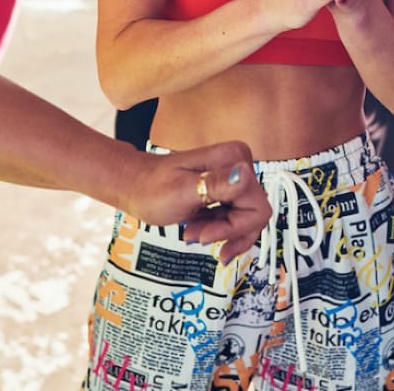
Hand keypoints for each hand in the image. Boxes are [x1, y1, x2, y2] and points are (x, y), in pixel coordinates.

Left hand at [123, 141, 269, 263]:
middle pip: (254, 215)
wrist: (136, 186)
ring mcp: (233, 178)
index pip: (257, 207)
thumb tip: (245, 173)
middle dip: (225, 232)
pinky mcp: (227, 191)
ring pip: (246, 221)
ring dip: (220, 233)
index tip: (206, 234)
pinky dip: (218, 231)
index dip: (234, 227)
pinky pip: (237, 220)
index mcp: (232, 158)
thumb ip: (215, 184)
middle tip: (195, 235)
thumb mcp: (182, 190)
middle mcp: (237, 164)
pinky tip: (197, 230)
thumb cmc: (151, 187)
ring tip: (192, 233)